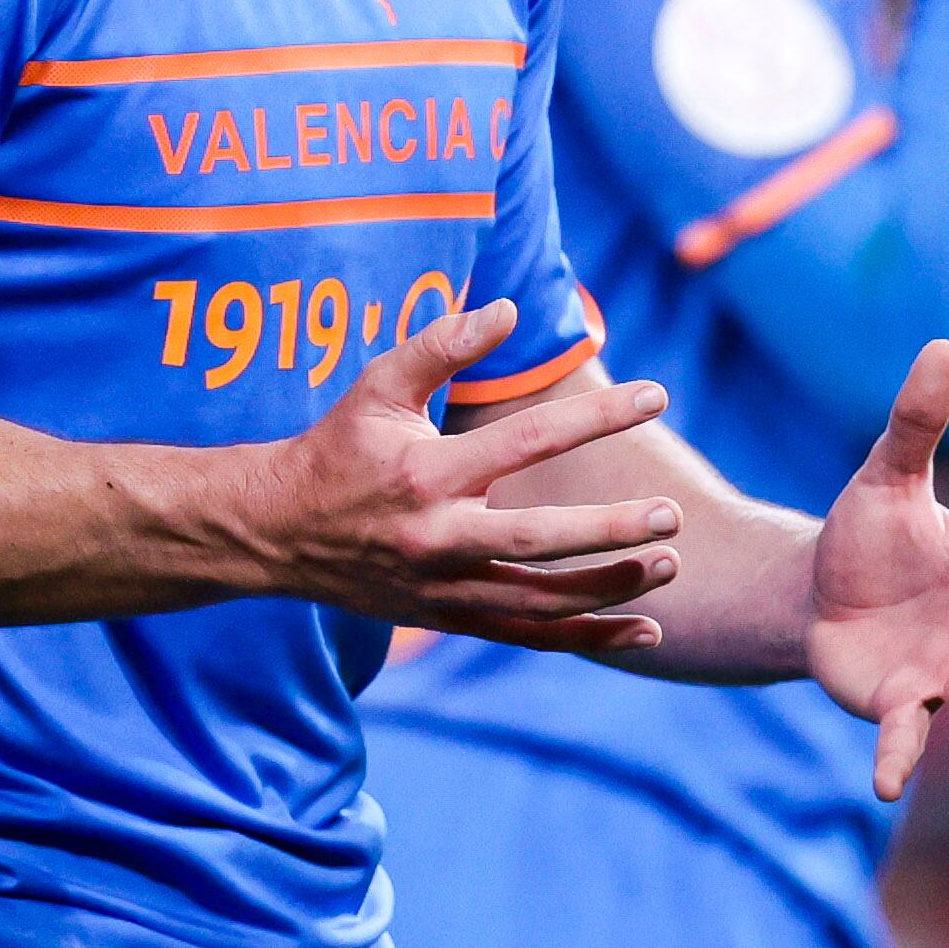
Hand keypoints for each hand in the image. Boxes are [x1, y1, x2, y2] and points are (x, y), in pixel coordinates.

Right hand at [222, 301, 691, 649]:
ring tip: (670, 564)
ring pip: (539, 601)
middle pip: (537, 541)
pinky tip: (646, 632)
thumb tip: (510, 310)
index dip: (595, 418)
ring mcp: (443, 588)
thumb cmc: (338, 446)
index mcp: (426, 473)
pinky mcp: (448, 619)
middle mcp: (437, 538)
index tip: (656, 395)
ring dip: (610, 589)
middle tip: (671, 514)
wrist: (277, 534)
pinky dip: (588, 637)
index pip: (526, 441)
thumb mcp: (379, 384)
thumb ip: (443, 343)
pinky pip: (529, 636)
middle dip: (610, 530)